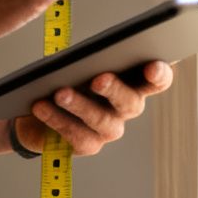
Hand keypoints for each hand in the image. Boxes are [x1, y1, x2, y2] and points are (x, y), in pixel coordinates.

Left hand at [14, 62, 174, 156]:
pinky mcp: (88, 145)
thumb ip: (89, 56)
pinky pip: (77, 135)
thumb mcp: (78, 62)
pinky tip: (41, 107)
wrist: (37, 106)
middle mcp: (126, 108)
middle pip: (131, 102)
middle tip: (98, 79)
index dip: (159, 75)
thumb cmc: (67, 76)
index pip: (157, 80)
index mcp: (132, 81)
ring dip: (80, 105)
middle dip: (115, 90)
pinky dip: (57, 119)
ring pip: (102, 120)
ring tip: (60, 93)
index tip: (151, 66)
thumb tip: (85, 52)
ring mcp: (109, 129)